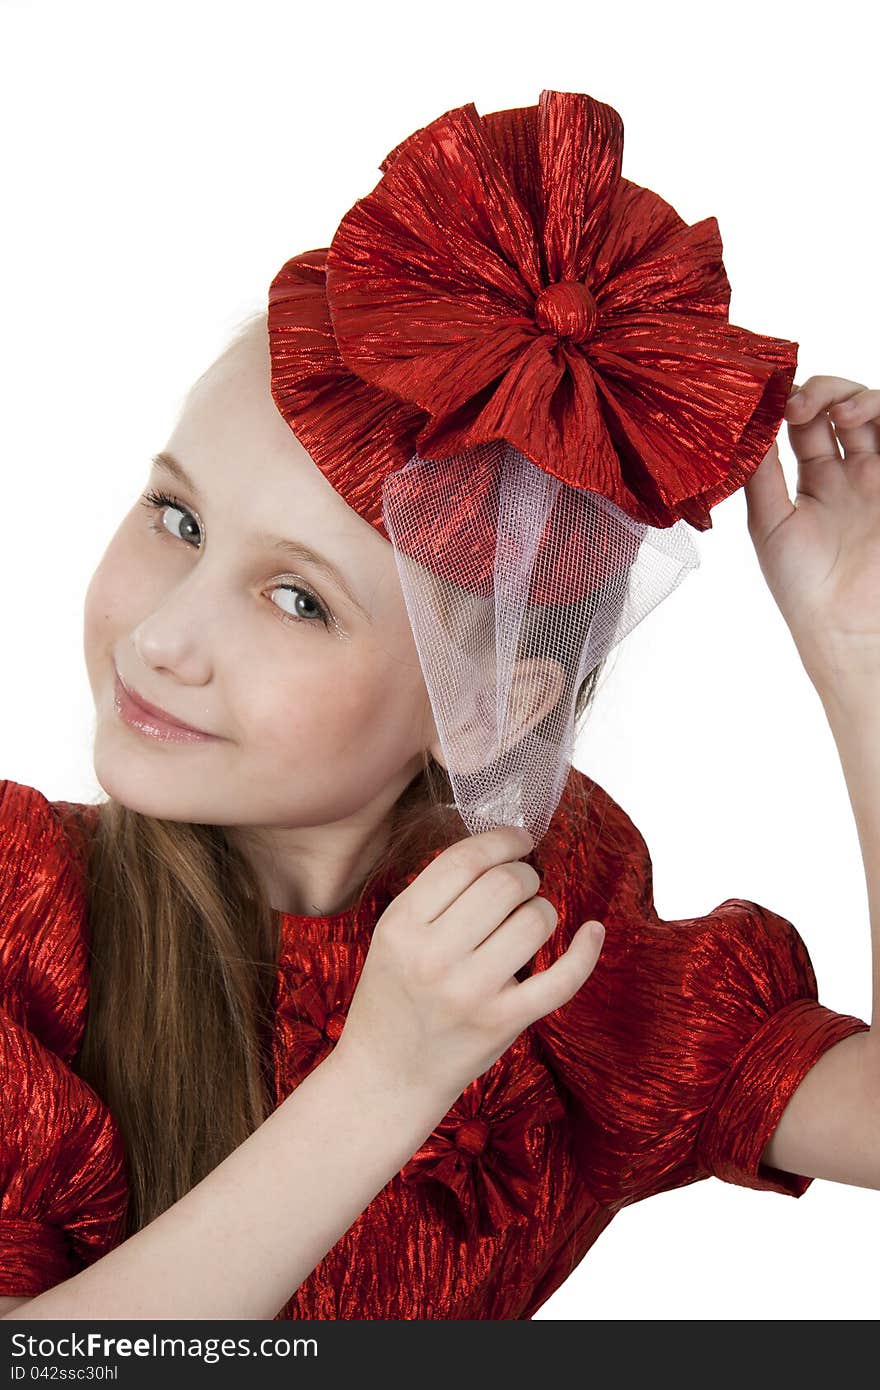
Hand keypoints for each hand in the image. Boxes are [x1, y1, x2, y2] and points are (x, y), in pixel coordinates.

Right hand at [333, 825, 603, 1109]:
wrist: (386, 1075)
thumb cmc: (394, 995)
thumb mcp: (393, 936)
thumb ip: (437, 894)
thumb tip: (501, 850)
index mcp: (401, 925)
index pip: (464, 861)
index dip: (502, 841)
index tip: (521, 840)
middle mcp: (433, 956)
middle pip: (505, 884)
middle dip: (525, 875)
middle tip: (523, 886)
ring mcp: (470, 992)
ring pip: (535, 920)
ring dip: (543, 911)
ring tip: (530, 922)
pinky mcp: (502, 1022)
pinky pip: (561, 978)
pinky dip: (585, 950)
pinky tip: (593, 931)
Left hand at [743, 375, 879, 696]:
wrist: (843, 622)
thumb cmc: (802, 583)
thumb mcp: (769, 521)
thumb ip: (761, 472)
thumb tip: (742, 424)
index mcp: (815, 481)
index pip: (805, 422)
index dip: (791, 401)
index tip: (774, 400)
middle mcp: (851, 473)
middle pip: (842, 407)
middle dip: (823, 392)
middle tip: (800, 407)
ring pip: (877, 412)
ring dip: (858, 398)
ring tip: (837, 415)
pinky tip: (859, 418)